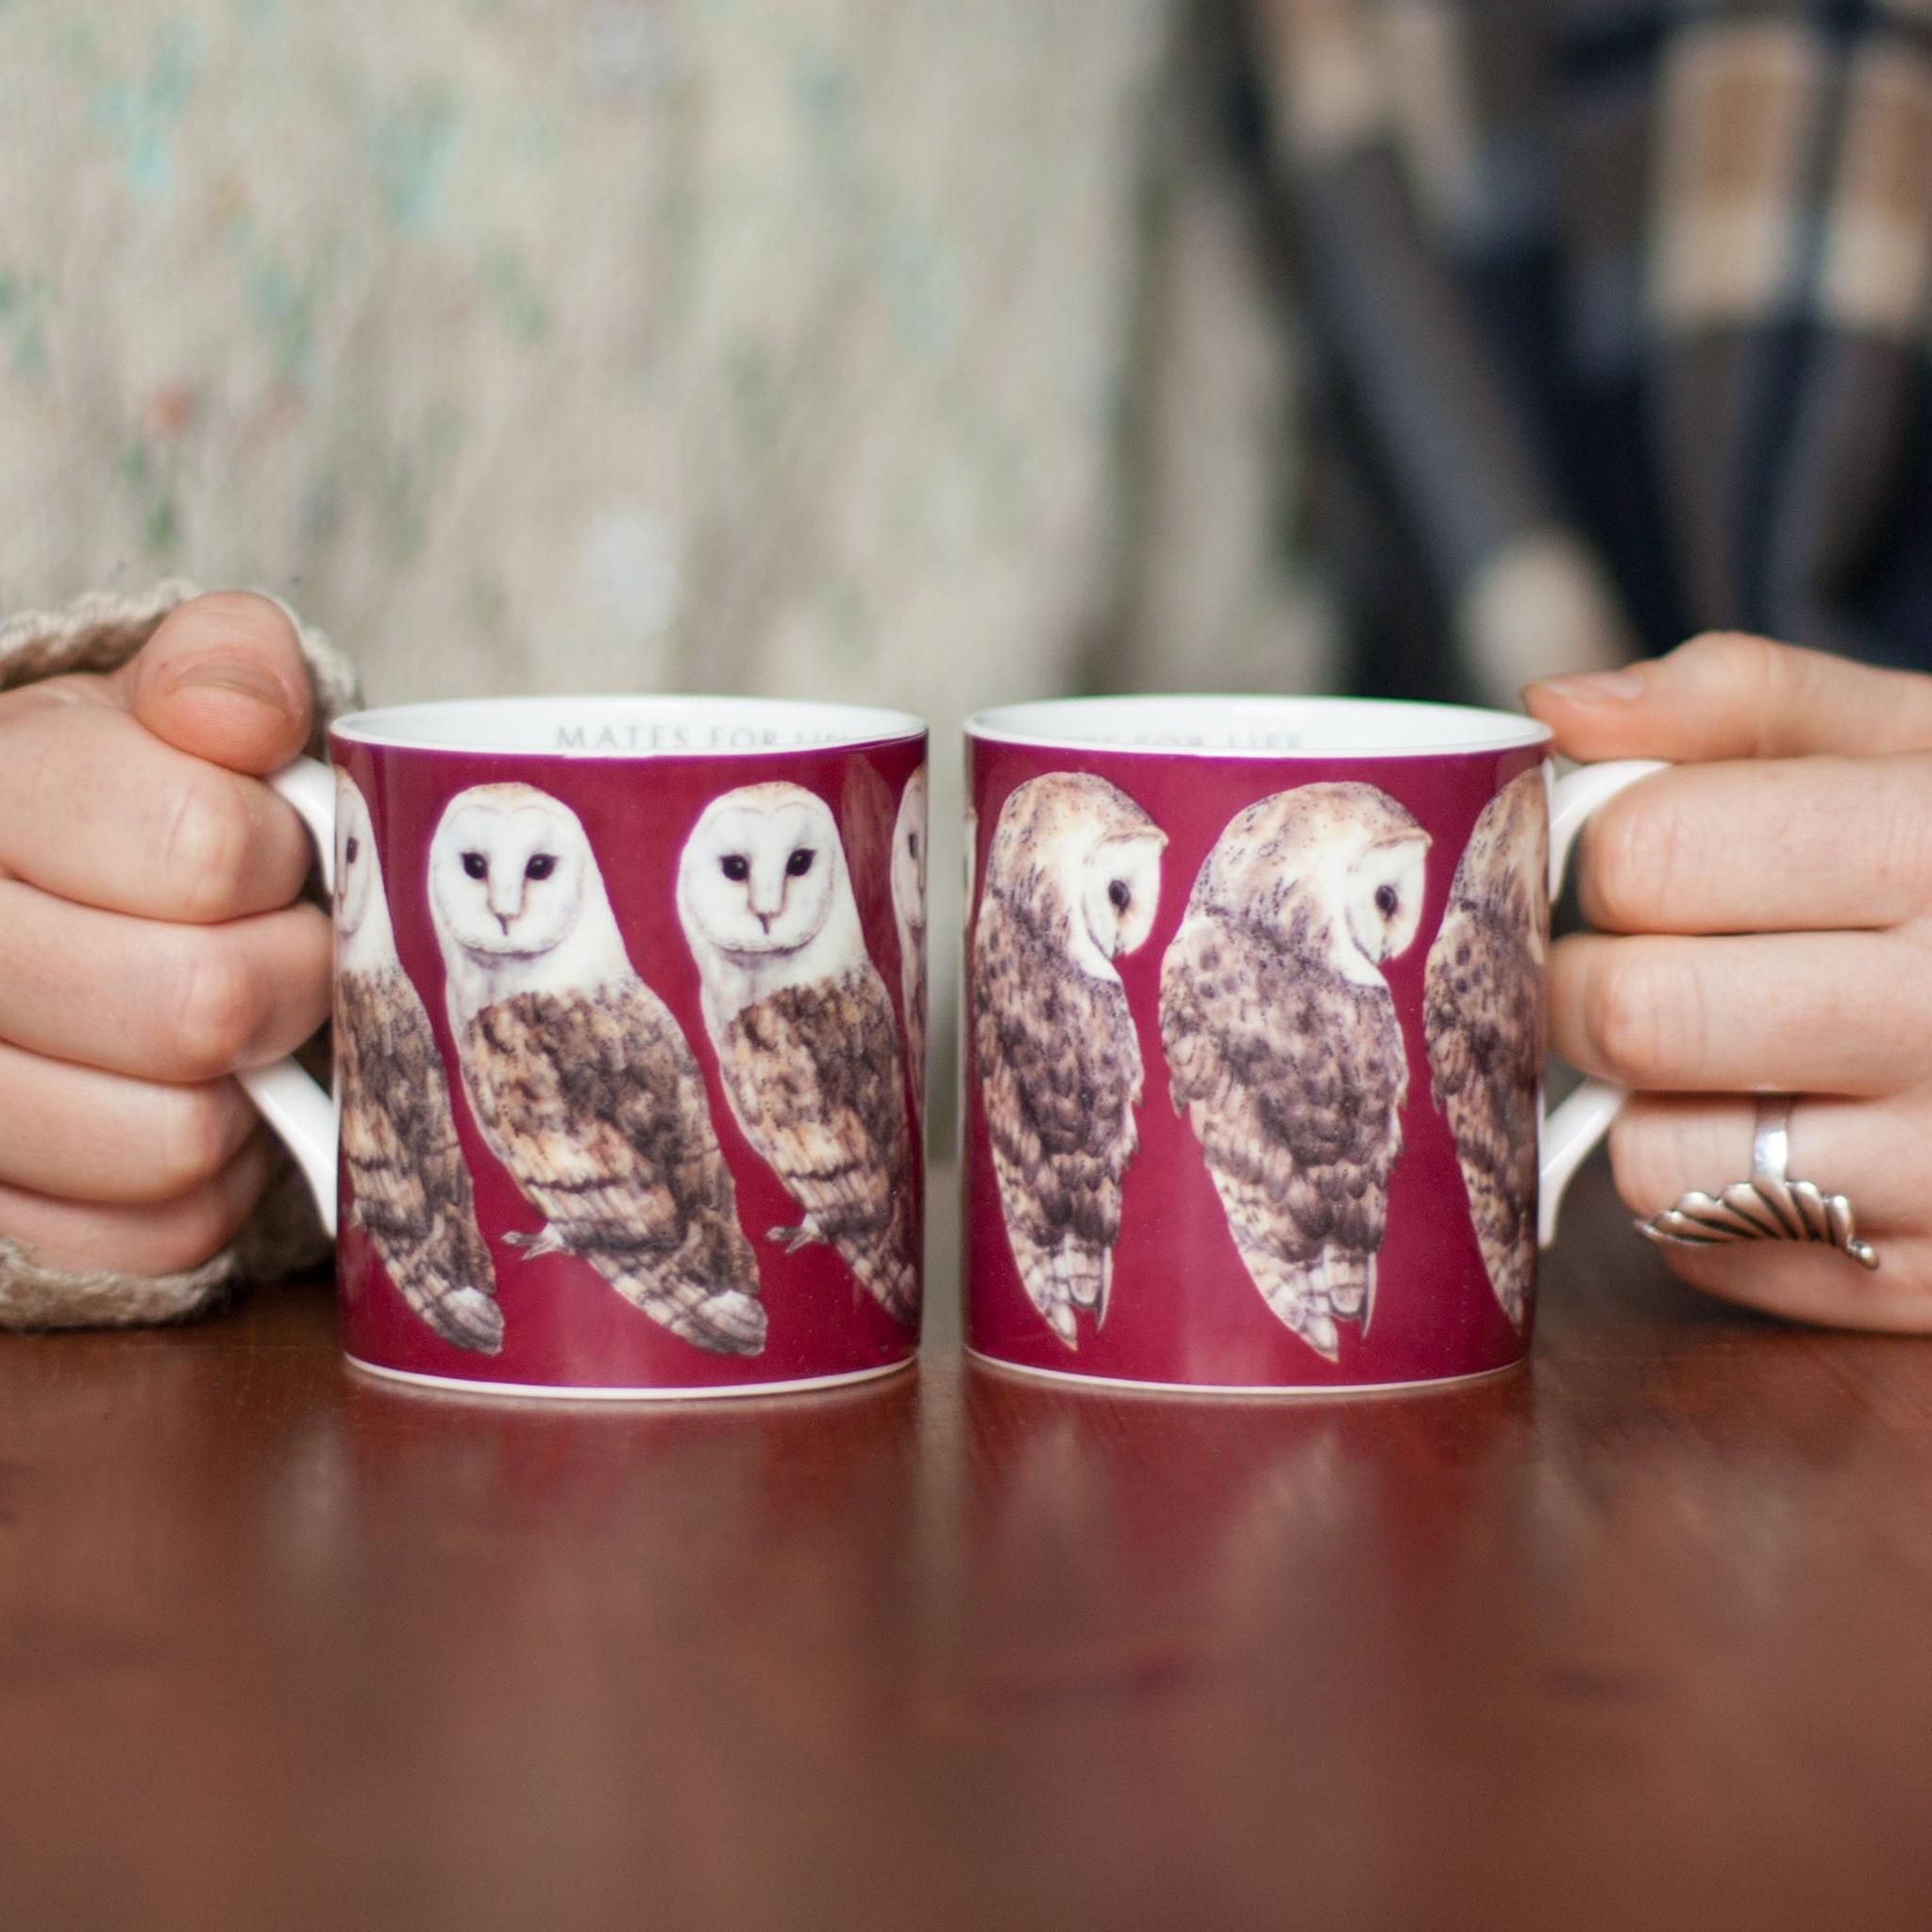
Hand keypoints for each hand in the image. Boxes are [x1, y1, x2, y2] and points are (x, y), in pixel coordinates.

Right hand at [0, 593, 329, 1275]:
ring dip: (245, 1088)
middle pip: (197, 1006)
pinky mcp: (2, 1216)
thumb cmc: (137, 798)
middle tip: (279, 952)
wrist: (51, 900)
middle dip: (287, 979)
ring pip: (172, 1139)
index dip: (280, 857)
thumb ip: (224, 669)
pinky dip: (209, 1185)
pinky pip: (160, 1235)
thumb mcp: (178, 699)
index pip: (207, 849)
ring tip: (227, 1031)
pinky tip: (190, 1106)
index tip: (269, 851)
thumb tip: (241, 721)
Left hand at [1526, 633, 1931, 1331]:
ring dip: (1642, 1105)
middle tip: (1623, 964)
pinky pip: (1712, 1254)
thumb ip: (1736, 700)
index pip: (1647, 853)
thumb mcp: (1915, 737)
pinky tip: (1777, 1134)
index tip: (1623, 863)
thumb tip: (1552, 711)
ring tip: (1714, 1056)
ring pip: (1654, 1159)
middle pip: (1632, 1013)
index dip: (1597, 854)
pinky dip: (1705, 1198)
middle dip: (1585, 983)